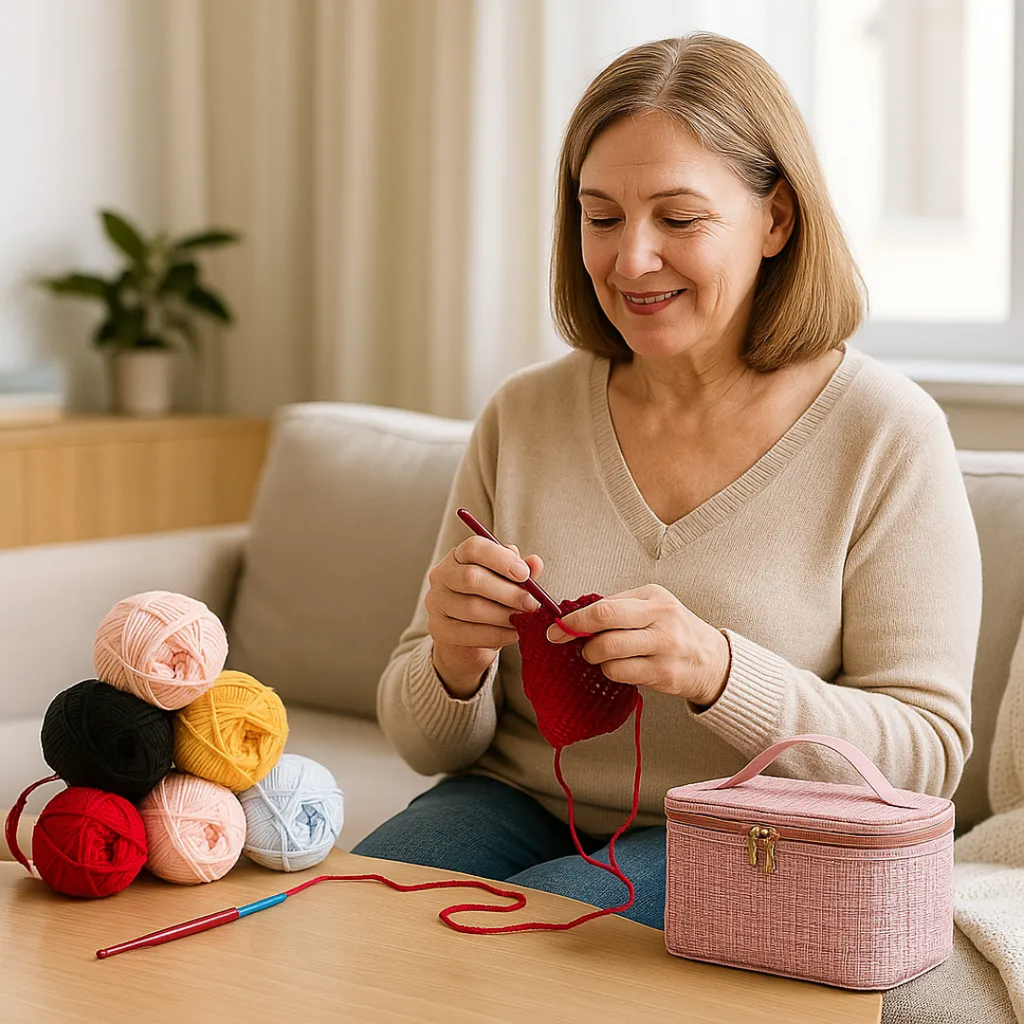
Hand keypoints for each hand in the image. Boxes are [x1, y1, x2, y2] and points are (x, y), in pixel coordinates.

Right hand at [426, 536, 544, 697]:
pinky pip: (470, 633)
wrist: (469, 639)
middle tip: (531, 604)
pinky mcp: (438, 630)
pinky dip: (497, 635)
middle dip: (507, 592)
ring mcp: (437, 603)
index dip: (501, 558)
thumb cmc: (491, 601)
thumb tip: (535, 562)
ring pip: (471, 607)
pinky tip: (513, 634)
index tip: (524, 573)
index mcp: (459, 556)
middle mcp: (442, 575)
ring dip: (504, 616)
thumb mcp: (507, 583)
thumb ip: (521, 571)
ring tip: (523, 620)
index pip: (474, 547)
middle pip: (472, 578)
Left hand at [546, 584, 730, 705]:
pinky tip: (619, 667)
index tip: (557, 626)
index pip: (605, 606)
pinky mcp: (663, 674)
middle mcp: (661, 619)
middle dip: (578, 634)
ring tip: (600, 655)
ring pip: (609, 652)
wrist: (713, 661)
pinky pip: (620, 673)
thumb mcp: (653, 607)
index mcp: (654, 598)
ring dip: (595, 656)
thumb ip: (619, 607)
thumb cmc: (674, 630)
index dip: (575, 618)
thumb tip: (576, 615)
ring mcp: (664, 647)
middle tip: (568, 642)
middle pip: (605, 623)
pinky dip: (610, 671)